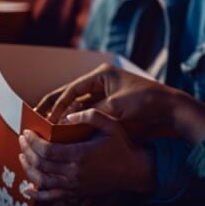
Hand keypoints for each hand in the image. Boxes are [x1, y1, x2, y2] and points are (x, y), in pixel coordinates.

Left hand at [17, 109, 155, 200]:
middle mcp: (74, 172)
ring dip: (28, 168)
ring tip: (22, 155)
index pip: (46, 150)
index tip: (27, 132)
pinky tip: (26, 188)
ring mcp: (74, 184)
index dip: (32, 141)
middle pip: (41, 163)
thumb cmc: (122, 146)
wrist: (134, 170)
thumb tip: (69, 115)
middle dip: (27, 150)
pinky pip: (51, 196)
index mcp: (80, 154)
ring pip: (41, 179)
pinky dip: (36, 194)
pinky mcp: (75, 192)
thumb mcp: (111, 125)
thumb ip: (91, 116)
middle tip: (22, 139)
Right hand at [34, 63, 171, 129]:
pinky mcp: (110, 105)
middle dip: (54, 106)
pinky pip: (88, 112)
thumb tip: (65, 121)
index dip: (57, 104)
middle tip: (35, 119)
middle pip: (71, 94)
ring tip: (47, 127)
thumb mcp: (116, 107)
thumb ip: (90, 113)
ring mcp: (106, 93)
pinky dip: (77, 120)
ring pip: (78, 104)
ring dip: (64, 114)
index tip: (45, 118)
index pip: (72, 89)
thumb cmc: (145, 102)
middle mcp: (102, 82)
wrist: (169, 108)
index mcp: (102, 75)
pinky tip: (66, 130)